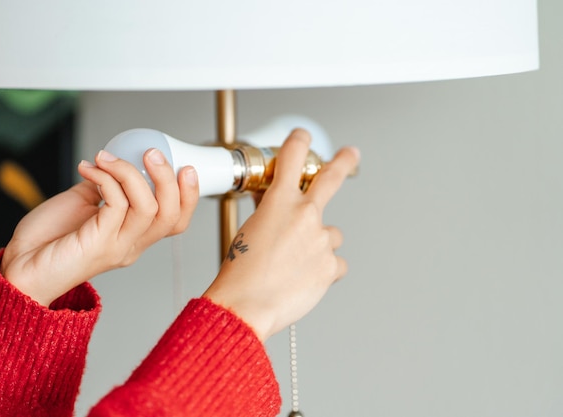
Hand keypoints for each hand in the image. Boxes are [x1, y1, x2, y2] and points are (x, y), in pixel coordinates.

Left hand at [1, 149, 198, 305]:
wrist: (20, 266)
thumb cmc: (48, 240)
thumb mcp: (84, 205)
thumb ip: (104, 189)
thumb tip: (113, 165)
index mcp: (133, 237)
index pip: (176, 221)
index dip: (190, 195)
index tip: (185, 167)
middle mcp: (131, 245)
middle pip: (170, 214)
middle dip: (167, 178)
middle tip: (150, 153)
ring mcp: (117, 245)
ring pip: (148, 207)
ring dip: (130, 173)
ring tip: (107, 157)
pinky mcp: (98, 242)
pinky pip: (115, 203)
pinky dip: (105, 178)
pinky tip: (89, 169)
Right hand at [203, 129, 359, 340]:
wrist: (247, 303)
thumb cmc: (240, 270)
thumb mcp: (248, 229)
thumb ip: (268, 212)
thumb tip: (276, 205)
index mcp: (280, 201)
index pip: (292, 157)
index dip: (298, 141)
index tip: (302, 137)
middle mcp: (305, 215)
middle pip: (331, 178)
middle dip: (343, 162)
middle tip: (351, 154)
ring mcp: (321, 240)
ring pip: (330, 235)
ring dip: (319, 243)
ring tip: (296, 262)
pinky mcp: (331, 266)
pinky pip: (335, 263)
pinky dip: (325, 269)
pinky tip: (306, 277)